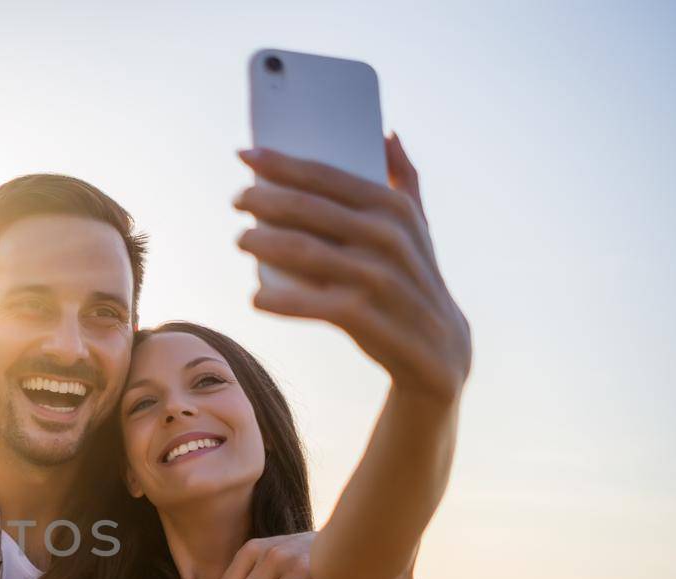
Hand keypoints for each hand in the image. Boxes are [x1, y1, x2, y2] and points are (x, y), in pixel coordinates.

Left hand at [233, 134, 470, 402]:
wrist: (439, 347)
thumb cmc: (414, 277)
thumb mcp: (418, 227)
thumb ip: (405, 179)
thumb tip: (389, 135)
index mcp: (394, 208)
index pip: (326, 176)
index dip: (281, 163)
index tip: (245, 154)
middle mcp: (387, 237)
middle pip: (308, 209)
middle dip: (262, 199)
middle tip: (236, 199)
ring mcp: (376, 277)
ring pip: (302, 252)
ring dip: (261, 242)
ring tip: (241, 239)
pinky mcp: (365, 316)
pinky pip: (311, 304)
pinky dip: (278, 300)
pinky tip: (256, 298)